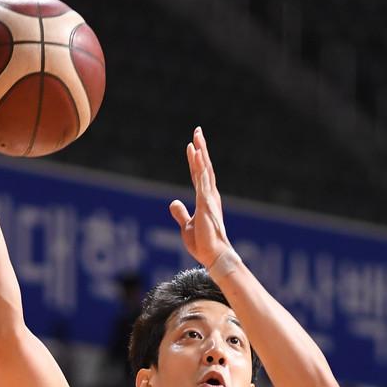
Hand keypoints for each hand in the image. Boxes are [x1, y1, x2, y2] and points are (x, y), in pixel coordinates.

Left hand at [169, 127, 230, 268]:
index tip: (191, 145)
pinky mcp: (206, 204)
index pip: (198, 175)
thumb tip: (173, 202)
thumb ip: (181, 213)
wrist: (213, 256)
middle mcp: (209, 195)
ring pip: (204, 170)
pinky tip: (198, 155)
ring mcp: (208, 199)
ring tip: (196, 136)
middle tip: (197, 130)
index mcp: (205, 200)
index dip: (195, 159)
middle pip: (204, 167)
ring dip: (201, 152)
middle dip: (201, 148)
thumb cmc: (203, 244)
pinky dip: (200, 167)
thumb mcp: (187, 226)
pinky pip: (202, 182)